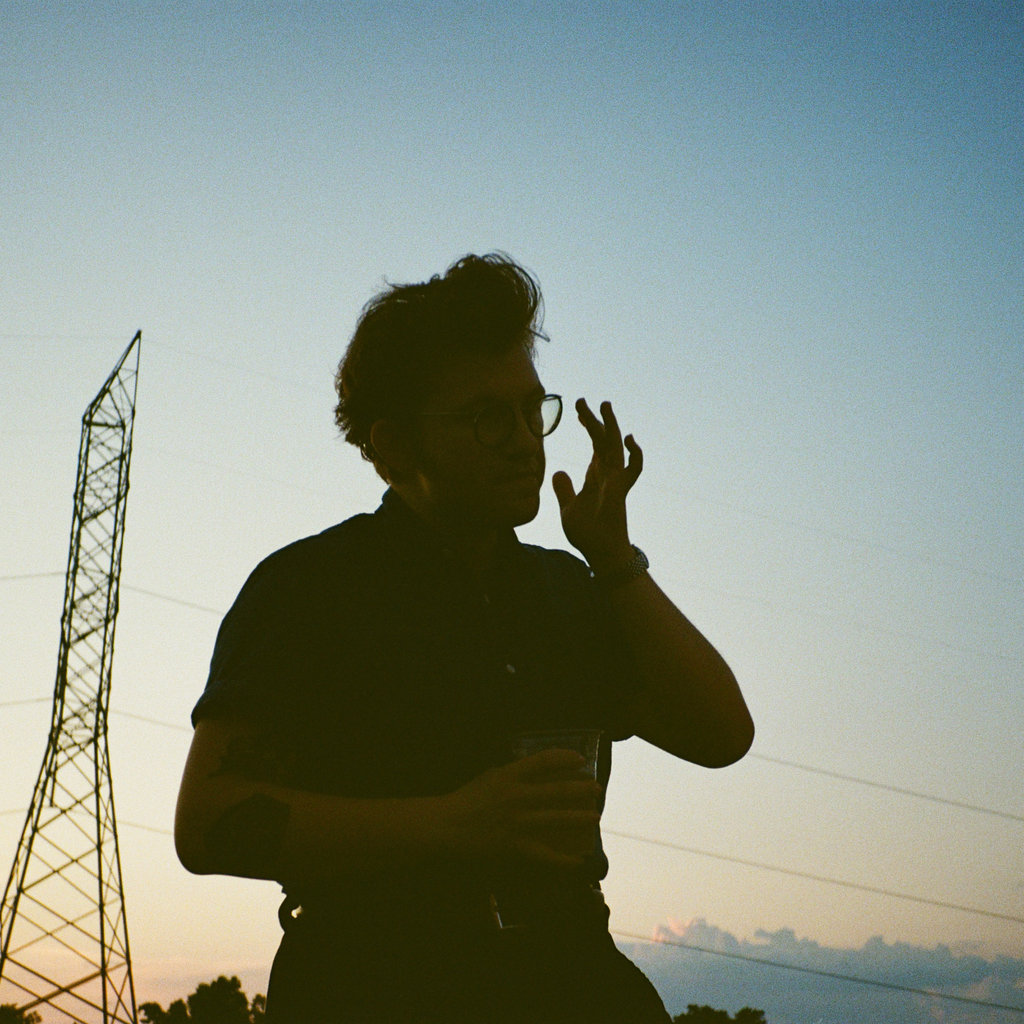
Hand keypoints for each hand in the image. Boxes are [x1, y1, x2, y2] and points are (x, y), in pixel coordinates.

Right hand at [439, 749, 601, 869]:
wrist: (445, 827)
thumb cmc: (465, 800)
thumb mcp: (488, 777)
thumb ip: (511, 773)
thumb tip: (532, 770)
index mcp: (508, 775)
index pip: (543, 760)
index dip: (565, 758)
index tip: (581, 760)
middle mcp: (516, 796)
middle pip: (557, 790)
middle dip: (581, 790)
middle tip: (597, 790)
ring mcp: (517, 821)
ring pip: (556, 819)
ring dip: (579, 818)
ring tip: (595, 818)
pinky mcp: (514, 845)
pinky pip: (545, 854)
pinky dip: (563, 859)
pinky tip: (577, 861)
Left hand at [552, 399, 642, 573]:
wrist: (599, 554)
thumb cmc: (588, 534)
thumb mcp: (568, 508)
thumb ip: (565, 490)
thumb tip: (559, 472)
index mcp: (596, 475)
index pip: (595, 444)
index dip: (588, 426)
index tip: (577, 411)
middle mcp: (608, 474)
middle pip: (603, 440)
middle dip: (594, 419)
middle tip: (582, 401)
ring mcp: (615, 481)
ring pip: (615, 447)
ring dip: (610, 425)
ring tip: (605, 405)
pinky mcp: (620, 491)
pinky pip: (632, 469)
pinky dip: (635, 454)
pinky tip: (628, 438)